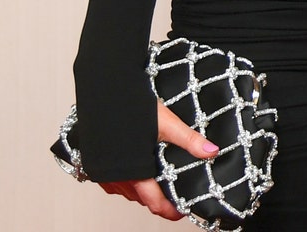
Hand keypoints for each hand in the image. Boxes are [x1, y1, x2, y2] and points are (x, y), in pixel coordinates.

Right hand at [96, 99, 217, 220]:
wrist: (103, 94)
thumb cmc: (130, 107)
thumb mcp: (166, 123)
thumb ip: (188, 140)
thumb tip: (211, 151)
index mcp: (136, 173)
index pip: (155, 204)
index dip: (171, 211)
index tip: (182, 210)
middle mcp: (118, 178)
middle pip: (142, 200)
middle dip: (159, 200)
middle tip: (175, 193)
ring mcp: (104, 174)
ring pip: (127, 192)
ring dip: (143, 191)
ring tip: (159, 180)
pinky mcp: (95, 165)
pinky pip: (113, 183)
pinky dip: (127, 182)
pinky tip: (136, 170)